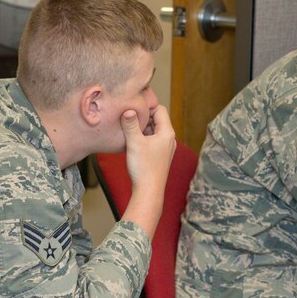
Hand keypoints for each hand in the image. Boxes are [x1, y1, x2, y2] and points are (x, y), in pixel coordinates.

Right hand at [119, 105, 175, 236]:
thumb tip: (127, 109)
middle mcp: (169, 139)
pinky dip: (142, 137)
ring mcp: (165, 148)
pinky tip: (130, 141)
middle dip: (143, 117)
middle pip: (156, 120)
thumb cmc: (144, 168)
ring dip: (141, 128)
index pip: (159, 109)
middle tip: (128, 116)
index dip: (146, 106)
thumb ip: (131, 125)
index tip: (133, 107)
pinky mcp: (159, 156)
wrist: (148, 191)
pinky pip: (151, 140)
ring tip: (127, 128)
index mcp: (167, 133)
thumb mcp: (135, 143)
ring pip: (153, 130)